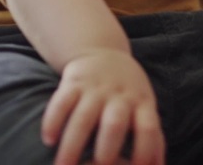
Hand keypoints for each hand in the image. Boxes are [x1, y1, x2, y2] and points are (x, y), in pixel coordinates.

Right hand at [42, 48, 164, 164]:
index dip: (145, 151)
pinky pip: (61, 102)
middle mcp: (119, 96)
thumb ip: (153, 135)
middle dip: (107, 149)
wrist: (102, 51)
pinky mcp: (73, 82)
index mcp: (141, 103)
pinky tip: (49, 141)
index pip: (148, 128)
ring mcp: (95, 88)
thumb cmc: (127, 90)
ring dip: (72, 145)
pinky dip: (53, 121)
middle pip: (115, 124)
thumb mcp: (145, 105)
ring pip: (83, 117)